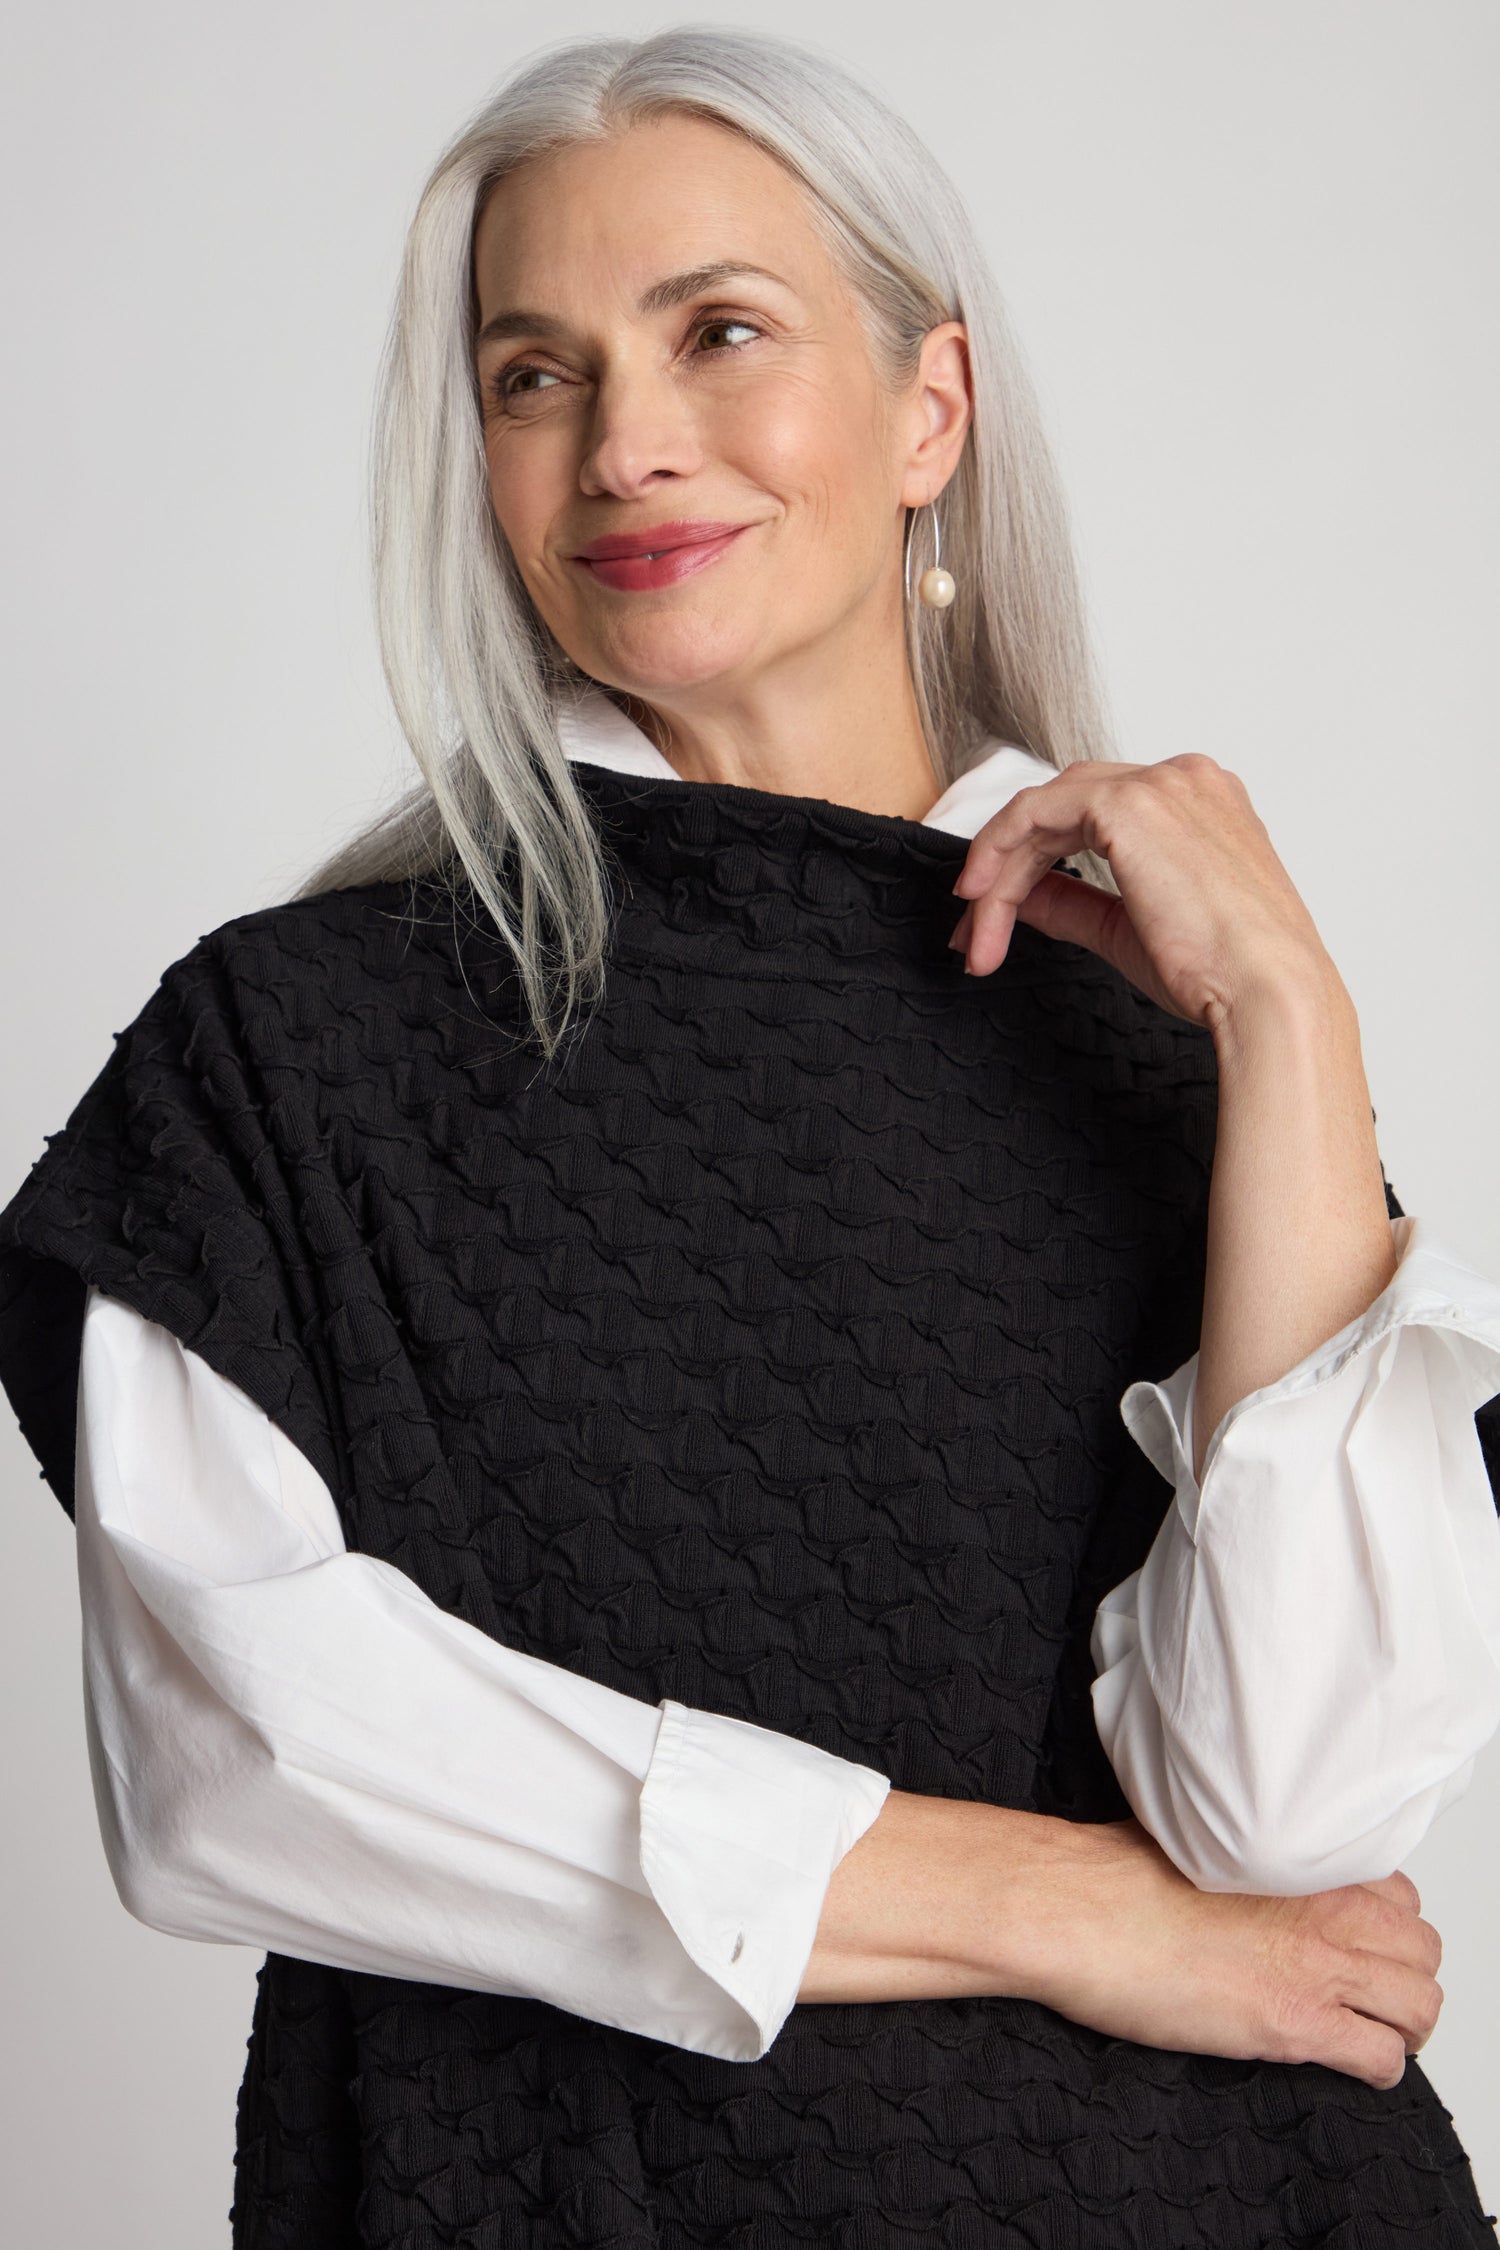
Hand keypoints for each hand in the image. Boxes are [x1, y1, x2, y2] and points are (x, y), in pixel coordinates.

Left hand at [948, 753, 1334, 1027]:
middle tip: (974, 929)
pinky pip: (1034, 813)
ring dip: (999, 871)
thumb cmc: (1224, 973)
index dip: (1037, 861)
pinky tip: (982, 898)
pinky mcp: (1130, 803)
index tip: (997, 916)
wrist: (1265, 993)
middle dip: (1009, 867)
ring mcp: (1160, 784)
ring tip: (976, 934)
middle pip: (1064, 807)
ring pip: (1045, 810)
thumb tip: (1021, 897)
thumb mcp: (1128, 930)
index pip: (1095, 814)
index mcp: (1201, 805)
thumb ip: (1073, 903)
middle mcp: (1184, 781)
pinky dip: (998, 851)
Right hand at [1004, 1813, 1442, 2090]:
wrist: (1080, 1908)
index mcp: (1301, 1858)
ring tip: (1372, 2032)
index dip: (1383, 1925)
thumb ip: (1244, 1853)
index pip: (1398, 1894)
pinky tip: (1349, 2063)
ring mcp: (1318, 1967)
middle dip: (1403, 1974)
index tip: (1360, 1943)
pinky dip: (1378, 2068)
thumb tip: (1238, 1865)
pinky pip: (1382, 2059)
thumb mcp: (1195, 1837)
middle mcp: (1327, 1908)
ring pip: (1420, 2005)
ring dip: (1402, 2023)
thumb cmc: (1114, 1872)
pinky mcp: (1298, 2024)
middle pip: (1421, 1949)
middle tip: (1370, 1992)